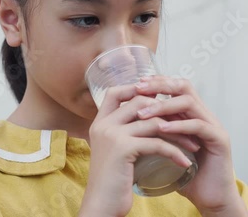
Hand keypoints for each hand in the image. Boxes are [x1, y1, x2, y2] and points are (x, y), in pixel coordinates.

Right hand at [79, 84, 199, 216]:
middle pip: (139, 101)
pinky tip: (185, 162)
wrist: (101, 204)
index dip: (136, 89)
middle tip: (186, 123)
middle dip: (167, 111)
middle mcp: (103, 125)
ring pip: (152, 121)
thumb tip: (151, 121)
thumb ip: (124, 134)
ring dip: (178, 133)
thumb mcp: (114, 151)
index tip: (157, 99)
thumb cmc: (112, 181)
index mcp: (99, 123)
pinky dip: (175, 152)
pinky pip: (157, 143)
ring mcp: (111, 135)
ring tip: (192, 145)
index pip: (115, 92)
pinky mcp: (123, 149)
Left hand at [135, 76, 246, 214]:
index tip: (136, 83)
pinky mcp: (219, 140)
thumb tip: (121, 120)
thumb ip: (149, 131)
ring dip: (164, 106)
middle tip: (139, 89)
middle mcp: (203, 114)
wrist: (206, 196)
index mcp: (190, 113)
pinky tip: (162, 129)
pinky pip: (199, 126)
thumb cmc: (181, 172)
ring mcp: (212, 125)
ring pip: (189, 103)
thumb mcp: (161, 146)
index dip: (156, 82)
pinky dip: (179, 125)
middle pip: (183, 87)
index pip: (174, 86)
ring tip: (143, 114)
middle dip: (159, 86)